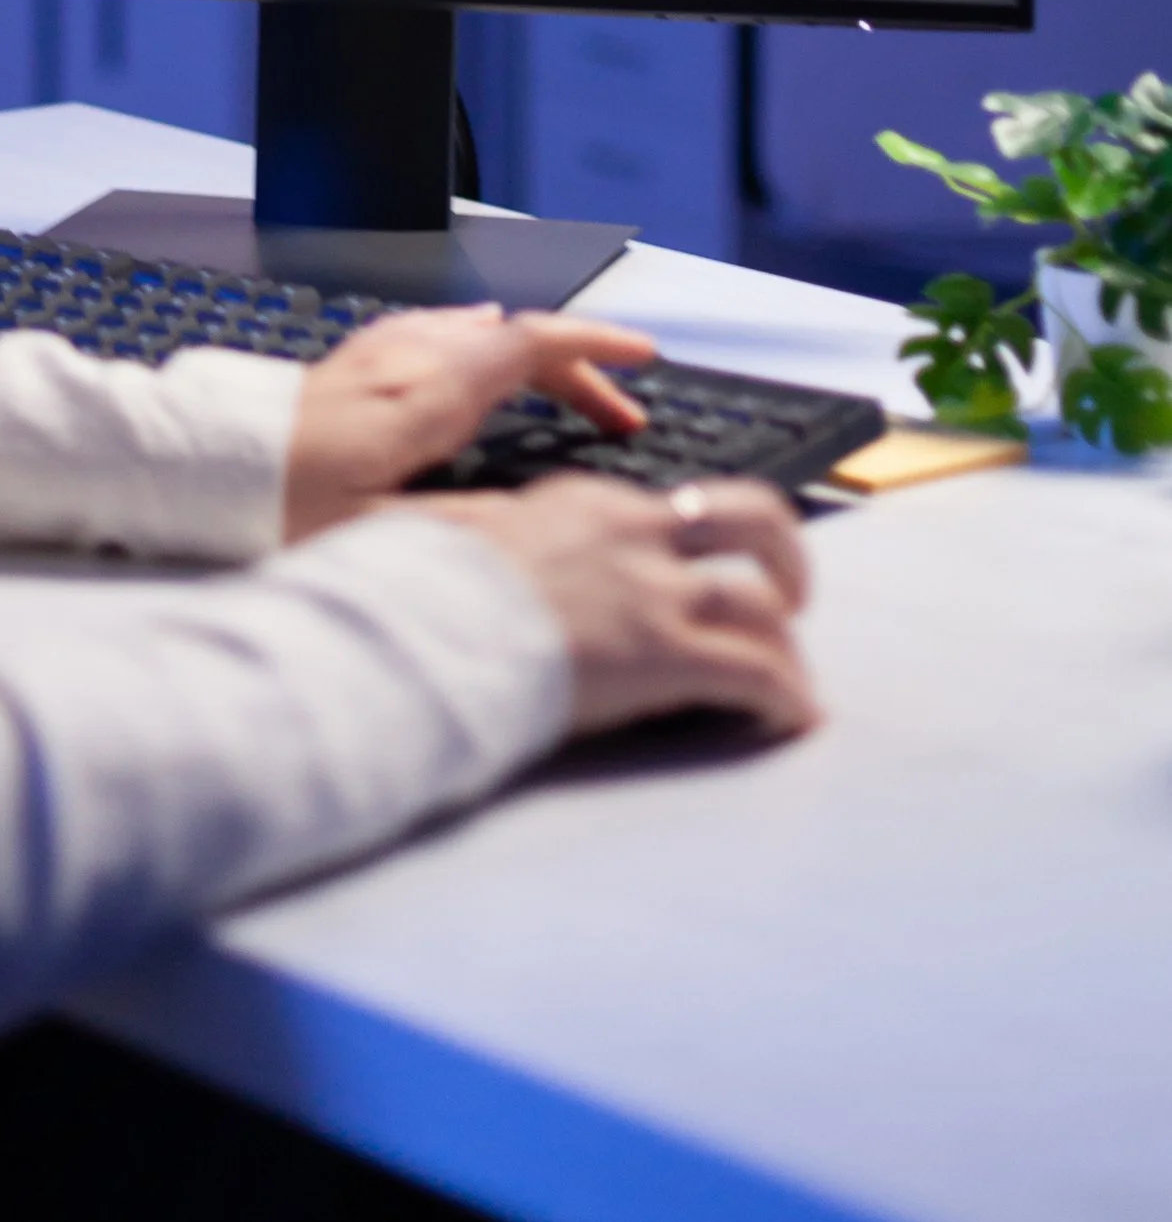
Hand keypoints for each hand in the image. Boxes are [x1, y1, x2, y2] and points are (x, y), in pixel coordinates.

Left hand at [279, 306, 654, 539]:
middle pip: (511, 336)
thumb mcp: (390, 536)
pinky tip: (468, 352)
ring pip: (473, 331)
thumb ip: (474, 522)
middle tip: (620, 413)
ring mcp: (375, 355)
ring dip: (527, 355)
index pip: (530, 342)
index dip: (594, 345)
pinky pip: (433, 333)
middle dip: (577, 366)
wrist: (200, 471)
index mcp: (426, 390)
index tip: (644, 355)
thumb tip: (548, 517)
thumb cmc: (280, 508)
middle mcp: (405, 357)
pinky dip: (478, 344)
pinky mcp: (349, 367)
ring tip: (563, 388)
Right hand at [422, 473, 817, 738]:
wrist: (430, 626)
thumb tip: (443, 533)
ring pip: (764, 603)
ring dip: (788, 647)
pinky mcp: (670, 654)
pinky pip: (759, 673)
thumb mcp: (449, 528)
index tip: (697, 568)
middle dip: (786, 554)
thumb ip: (472, 527)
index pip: (668, 507)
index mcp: (586, 501)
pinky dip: (788, 697)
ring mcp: (657, 592)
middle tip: (792, 592)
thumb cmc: (426, 584)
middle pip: (752, 517)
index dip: (695, 541)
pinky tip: (794, 720)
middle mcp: (637, 533)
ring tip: (794, 680)